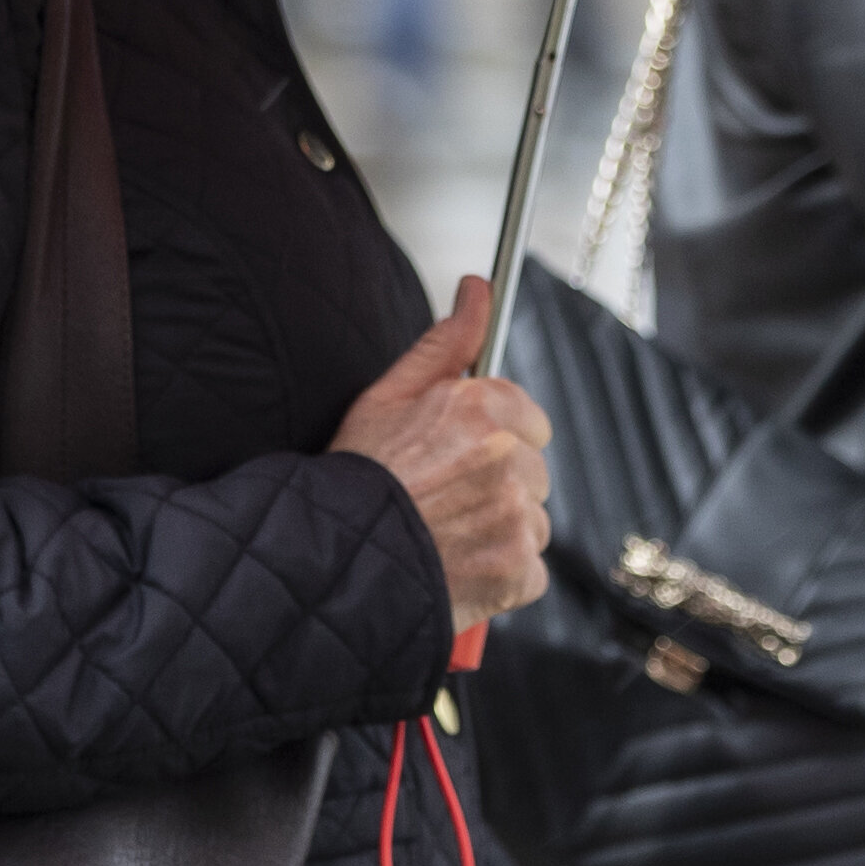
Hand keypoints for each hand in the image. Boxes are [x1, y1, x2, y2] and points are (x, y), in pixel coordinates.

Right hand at [329, 276, 550, 637]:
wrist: (331, 559)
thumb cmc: (357, 478)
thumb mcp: (390, 395)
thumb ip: (446, 341)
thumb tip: (478, 289)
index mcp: (480, 409)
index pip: (530, 421)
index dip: (495, 441)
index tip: (460, 459)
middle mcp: (504, 457)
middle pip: (534, 471)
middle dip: (500, 485)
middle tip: (445, 499)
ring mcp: (514, 515)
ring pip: (533, 521)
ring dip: (501, 531)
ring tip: (448, 534)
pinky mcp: (516, 568)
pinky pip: (532, 570)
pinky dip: (503, 576)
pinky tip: (461, 565)